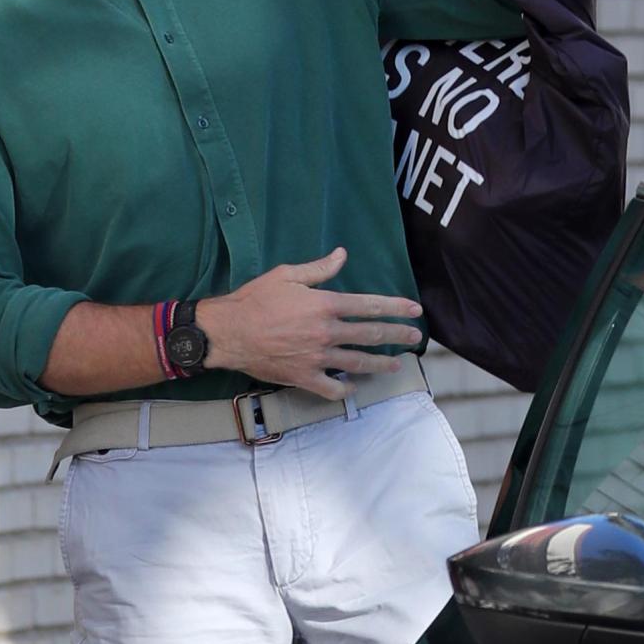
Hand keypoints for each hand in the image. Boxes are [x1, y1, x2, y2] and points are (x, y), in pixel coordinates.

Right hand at [197, 247, 422, 399]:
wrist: (227, 332)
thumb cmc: (255, 299)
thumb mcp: (287, 275)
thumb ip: (319, 268)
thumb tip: (343, 254)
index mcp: (325, 305)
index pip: (369, 306)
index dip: (396, 307)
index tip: (415, 310)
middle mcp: (326, 332)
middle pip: (371, 335)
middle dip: (398, 335)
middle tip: (415, 336)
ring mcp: (317, 358)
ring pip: (359, 362)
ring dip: (382, 363)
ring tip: (397, 363)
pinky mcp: (304, 377)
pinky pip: (332, 388)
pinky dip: (346, 388)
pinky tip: (353, 385)